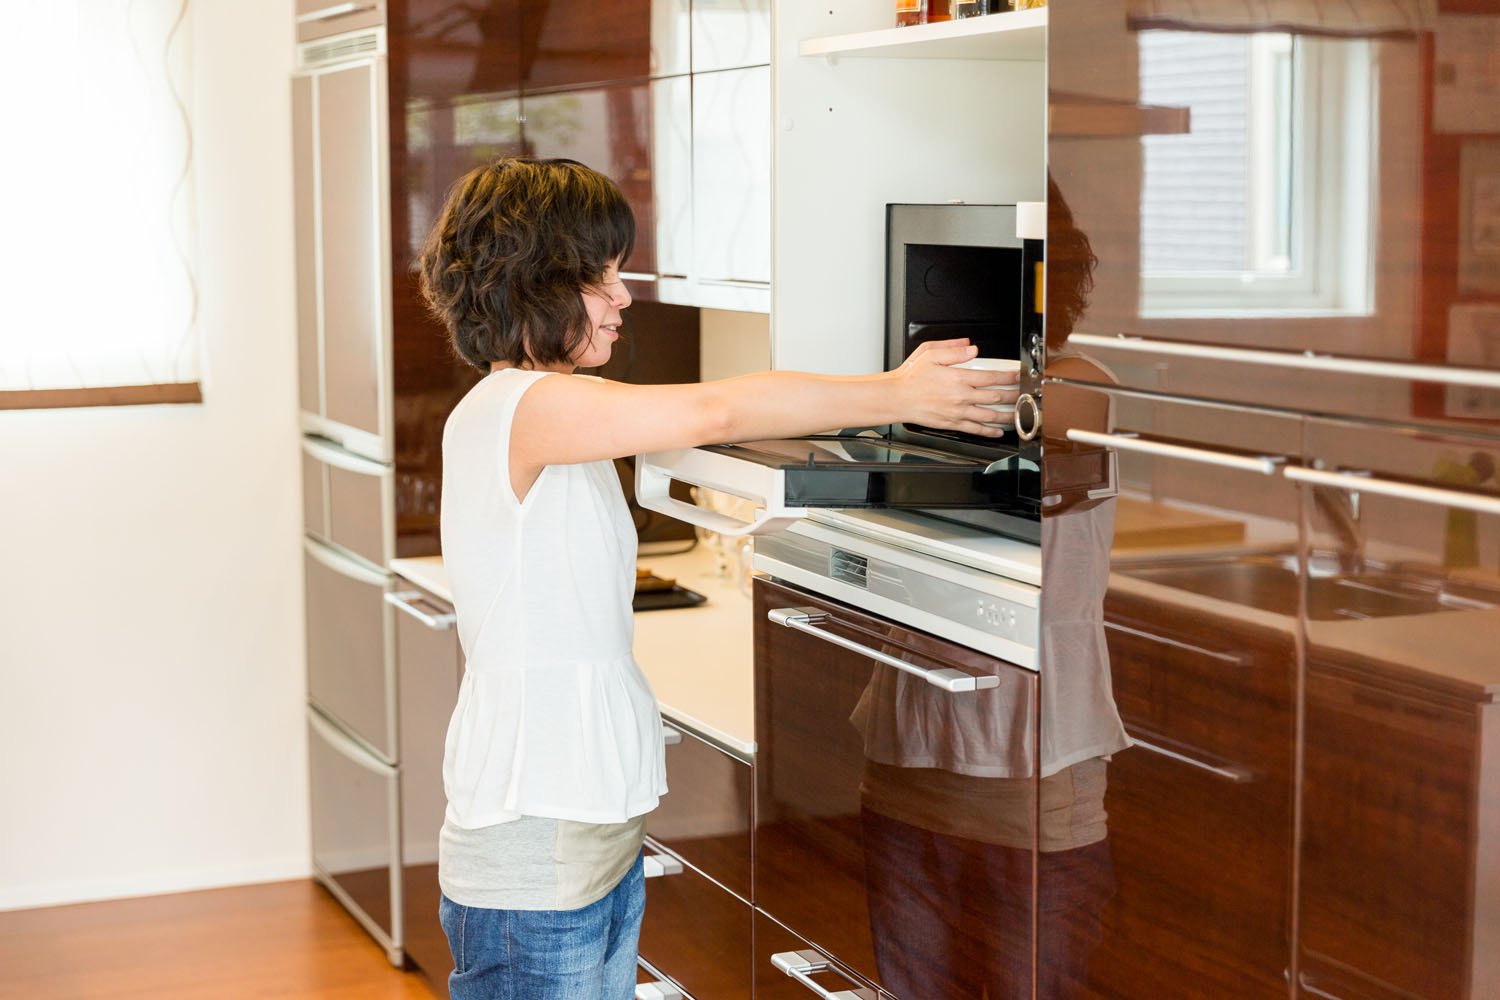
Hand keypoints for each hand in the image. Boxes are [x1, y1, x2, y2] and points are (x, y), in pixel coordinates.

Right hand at [892, 340, 1019, 437]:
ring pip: (989, 415)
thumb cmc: (911, 377)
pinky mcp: (952, 423)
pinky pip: (975, 429)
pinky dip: (989, 431)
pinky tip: (998, 431)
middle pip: (995, 397)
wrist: (897, 398)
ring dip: (1007, 415)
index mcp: (958, 377)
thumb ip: (953, 348)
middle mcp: (961, 396)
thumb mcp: (930, 353)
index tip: (1019, 376)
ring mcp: (957, 412)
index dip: (1009, 376)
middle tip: (1024, 394)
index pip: (991, 377)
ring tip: (1018, 414)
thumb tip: (971, 347)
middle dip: (1013, 395)